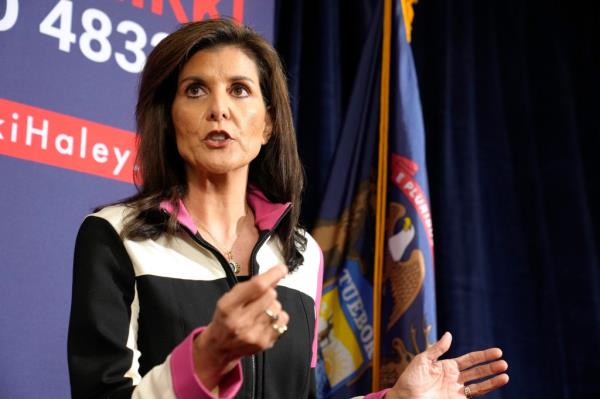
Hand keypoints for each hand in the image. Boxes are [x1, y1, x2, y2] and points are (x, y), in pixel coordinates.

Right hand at [192, 265, 288, 388]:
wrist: (219, 347)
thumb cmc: (226, 317)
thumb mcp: (230, 298)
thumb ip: (251, 286)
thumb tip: (276, 273)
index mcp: (228, 306)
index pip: (257, 286)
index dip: (272, 275)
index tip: (281, 269)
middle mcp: (241, 321)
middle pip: (271, 296)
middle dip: (269, 292)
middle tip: (260, 298)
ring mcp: (254, 334)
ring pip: (277, 308)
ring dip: (272, 306)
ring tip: (261, 311)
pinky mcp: (265, 342)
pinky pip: (283, 320)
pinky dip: (278, 317)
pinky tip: (266, 320)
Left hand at [387, 332, 508, 398]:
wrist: (404, 398)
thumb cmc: (410, 378)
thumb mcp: (423, 360)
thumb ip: (437, 349)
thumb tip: (450, 334)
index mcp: (447, 366)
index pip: (470, 360)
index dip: (484, 356)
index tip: (498, 352)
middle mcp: (455, 378)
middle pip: (478, 372)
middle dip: (491, 368)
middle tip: (504, 363)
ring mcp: (456, 391)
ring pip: (479, 386)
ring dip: (492, 381)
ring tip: (505, 376)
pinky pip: (473, 396)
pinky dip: (485, 392)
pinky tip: (493, 387)